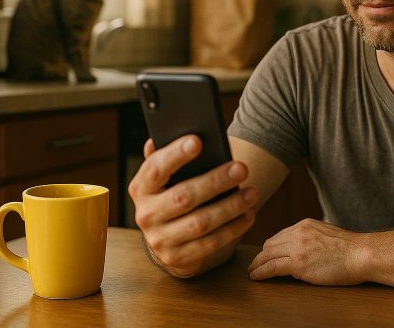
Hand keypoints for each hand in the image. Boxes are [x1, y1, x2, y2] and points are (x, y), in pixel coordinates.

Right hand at [128, 135, 258, 277]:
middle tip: (241, 167)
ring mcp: (160, 239)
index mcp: (141, 188)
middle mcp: (146, 215)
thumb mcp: (167, 177)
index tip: (198, 141)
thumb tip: (165, 135)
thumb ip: (167, 157)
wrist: (168, 238)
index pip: (154, 168)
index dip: (175, 155)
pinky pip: (210, 243)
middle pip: (183, 197)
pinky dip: (233, 228)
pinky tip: (248, 214)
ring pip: (200, 222)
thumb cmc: (174, 194)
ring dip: (230, 206)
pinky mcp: (178, 258)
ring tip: (252, 192)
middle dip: (215, 181)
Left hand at [248, 218, 367, 285]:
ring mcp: (297, 247)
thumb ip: (314, 238)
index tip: (267, 254)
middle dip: (261, 255)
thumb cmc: (351, 249)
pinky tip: (255, 276)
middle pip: (271, 244)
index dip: (272, 246)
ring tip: (252, 271)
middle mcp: (298, 232)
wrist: (361, 254)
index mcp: (306, 225)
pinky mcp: (298, 263)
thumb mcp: (328, 235)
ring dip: (257, 264)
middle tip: (255, 264)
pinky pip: (272, 267)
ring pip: (267, 255)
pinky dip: (260, 272)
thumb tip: (306, 250)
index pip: (281, 235)